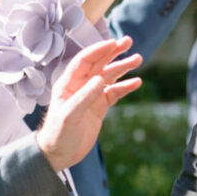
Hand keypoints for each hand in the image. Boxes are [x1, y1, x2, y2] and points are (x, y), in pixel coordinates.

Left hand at [35, 37, 142, 171]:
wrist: (59, 154)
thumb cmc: (58, 134)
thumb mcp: (70, 116)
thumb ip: (85, 97)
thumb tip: (101, 79)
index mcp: (68, 84)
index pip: (85, 60)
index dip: (99, 50)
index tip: (114, 43)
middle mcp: (79, 86)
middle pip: (98, 64)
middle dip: (113, 52)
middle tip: (129, 41)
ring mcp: (90, 96)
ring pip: (109, 76)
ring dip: (122, 67)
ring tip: (138, 59)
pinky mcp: (99, 107)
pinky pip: (114, 93)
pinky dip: (125, 87)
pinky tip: (137, 82)